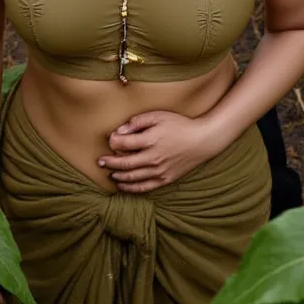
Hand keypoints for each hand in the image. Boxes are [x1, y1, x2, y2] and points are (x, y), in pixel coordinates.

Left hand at [97, 111, 211, 192]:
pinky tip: (122, 185)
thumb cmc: (180, 125)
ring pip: (132, 177)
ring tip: (110, 173)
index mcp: (151, 140)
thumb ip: (138, 121)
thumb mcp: (159, 116)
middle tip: (100, 161)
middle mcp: (154, 158)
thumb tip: (120, 130)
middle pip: (124, 163)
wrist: (202, 141)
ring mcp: (160, 171)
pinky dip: (131, 187)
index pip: (124, 144)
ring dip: (118, 176)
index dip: (113, 142)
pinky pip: (144, 187)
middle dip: (109, 163)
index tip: (110, 139)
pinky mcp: (165, 179)